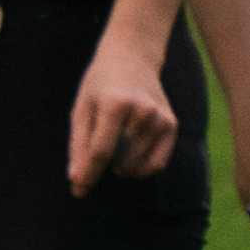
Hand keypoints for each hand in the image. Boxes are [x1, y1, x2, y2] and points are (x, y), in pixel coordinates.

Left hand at [64, 36, 183, 195]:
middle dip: (104, 165)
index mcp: (116, 104)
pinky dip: (141, 168)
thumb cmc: (100, 85)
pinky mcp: (172, 126)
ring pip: (138, 165)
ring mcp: (161, 119)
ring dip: (122, 165)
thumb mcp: (82, 109)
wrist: (133, 59)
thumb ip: (79, 145)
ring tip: (115, 146)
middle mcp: (144, 112)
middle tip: (98, 146)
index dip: (88, 174)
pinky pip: (157, 164)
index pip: (101, 151)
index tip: (78, 191)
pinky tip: (130, 156)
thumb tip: (77, 181)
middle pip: (119, 160)